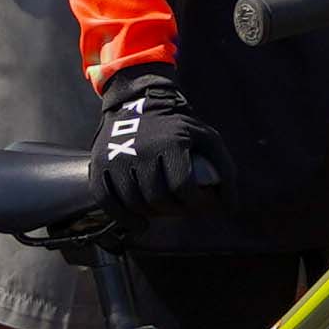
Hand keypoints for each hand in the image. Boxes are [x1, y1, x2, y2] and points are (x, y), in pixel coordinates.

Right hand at [91, 66, 225, 218]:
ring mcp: (116, 158)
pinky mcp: (99, 165)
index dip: (194, 203)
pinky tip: (139, 225)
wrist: (137, 104)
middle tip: (181, 209)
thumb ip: (224, 170)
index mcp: (171, 142)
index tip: (198, 205)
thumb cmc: (178, 128)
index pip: (183, 185)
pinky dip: (123, 218)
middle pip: (158, 198)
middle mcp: (141, 150)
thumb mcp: (207, 138)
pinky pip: (107, 201)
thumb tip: (229, 208)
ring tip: (163, 212)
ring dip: (152, 215)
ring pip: (134, 203)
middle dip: (174, 211)